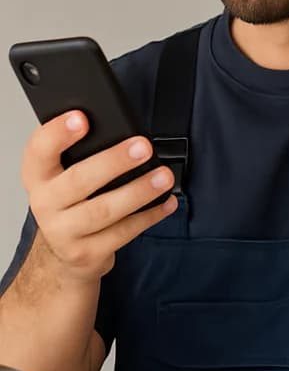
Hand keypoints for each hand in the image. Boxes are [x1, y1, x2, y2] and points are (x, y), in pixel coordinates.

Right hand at [21, 112, 177, 285]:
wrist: (64, 251)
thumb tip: (124, 130)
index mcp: (39, 176)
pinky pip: (123, 233)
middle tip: (143, 147)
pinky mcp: (86, 253)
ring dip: (138, 191)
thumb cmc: (72, 201)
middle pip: (78, 180)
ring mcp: (64, 232)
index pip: (39, 150)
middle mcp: (45, 203)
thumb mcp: (66, 173)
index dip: (58, 133)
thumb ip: (85, 151)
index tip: (82, 118)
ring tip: (163, 176)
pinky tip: (166, 202)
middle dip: (114, 161)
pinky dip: (149, 216)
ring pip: (103, 210)